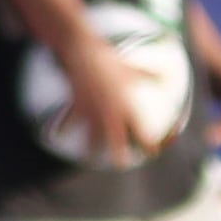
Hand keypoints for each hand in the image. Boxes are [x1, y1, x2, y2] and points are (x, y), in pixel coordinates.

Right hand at [65, 39, 164, 165]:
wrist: (85, 55)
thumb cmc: (111, 62)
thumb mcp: (132, 70)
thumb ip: (149, 76)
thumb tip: (166, 75)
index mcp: (126, 107)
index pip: (140, 131)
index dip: (148, 144)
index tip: (153, 153)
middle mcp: (110, 114)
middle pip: (116, 142)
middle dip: (119, 156)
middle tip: (121, 165)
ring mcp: (92, 113)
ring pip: (91, 138)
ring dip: (90, 150)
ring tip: (89, 160)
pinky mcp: (77, 107)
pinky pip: (68, 121)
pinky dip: (62, 128)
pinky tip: (54, 136)